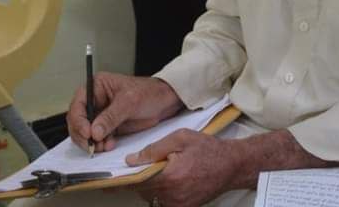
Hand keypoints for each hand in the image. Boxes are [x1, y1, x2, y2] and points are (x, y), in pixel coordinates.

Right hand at [67, 73, 182, 153]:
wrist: (166, 102)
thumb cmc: (150, 93)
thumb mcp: (130, 102)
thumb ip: (111, 117)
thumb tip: (94, 131)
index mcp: (96, 86)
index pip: (78, 104)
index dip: (78, 120)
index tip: (86, 133)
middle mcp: (95, 99)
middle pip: (78, 120)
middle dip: (83, 134)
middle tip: (91, 145)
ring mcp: (101, 114)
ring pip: (85, 131)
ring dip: (91, 142)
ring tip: (103, 146)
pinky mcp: (108, 126)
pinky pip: (97, 138)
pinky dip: (100, 144)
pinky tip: (109, 145)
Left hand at [128, 130, 243, 206]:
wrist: (233, 165)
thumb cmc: (209, 149)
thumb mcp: (181, 138)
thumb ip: (154, 149)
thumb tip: (131, 160)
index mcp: (169, 177)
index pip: (136, 181)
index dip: (121, 180)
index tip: (105, 183)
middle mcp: (172, 195)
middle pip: (143, 190)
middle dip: (142, 178)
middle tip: (152, 165)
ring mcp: (178, 204)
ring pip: (153, 197)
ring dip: (153, 185)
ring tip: (168, 170)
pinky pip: (164, 201)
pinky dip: (164, 192)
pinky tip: (176, 179)